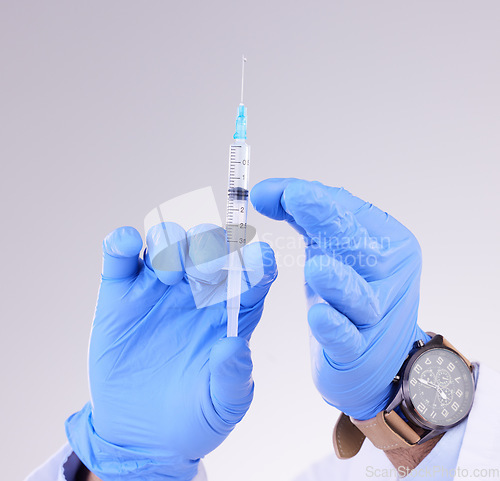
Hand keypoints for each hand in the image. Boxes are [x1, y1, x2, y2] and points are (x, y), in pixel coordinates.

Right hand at [65, 223, 276, 480]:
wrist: (142, 434)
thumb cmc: (194, 416)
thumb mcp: (222, 406)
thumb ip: (233, 378)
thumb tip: (236, 345)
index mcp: (233, 309)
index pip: (253, 271)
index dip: (258, 259)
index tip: (258, 258)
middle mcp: (199, 289)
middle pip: (209, 244)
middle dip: (210, 245)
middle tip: (205, 269)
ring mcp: (158, 286)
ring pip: (168, 238)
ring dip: (170, 242)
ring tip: (167, 276)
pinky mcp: (121, 292)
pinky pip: (120, 254)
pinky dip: (122, 241)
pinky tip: (126, 244)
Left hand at [251, 178, 428, 420]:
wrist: (380, 352)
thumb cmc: (350, 289)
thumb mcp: (329, 246)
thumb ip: (300, 216)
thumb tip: (262, 192)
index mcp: (384, 240)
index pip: (347, 211)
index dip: (313, 199)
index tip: (278, 191)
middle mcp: (389, 272)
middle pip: (356, 244)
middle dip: (326, 220)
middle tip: (296, 198)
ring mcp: (378, 314)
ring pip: (358, 295)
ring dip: (338, 281)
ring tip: (317, 268)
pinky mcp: (362, 351)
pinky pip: (348, 339)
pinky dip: (335, 328)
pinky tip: (319, 317)